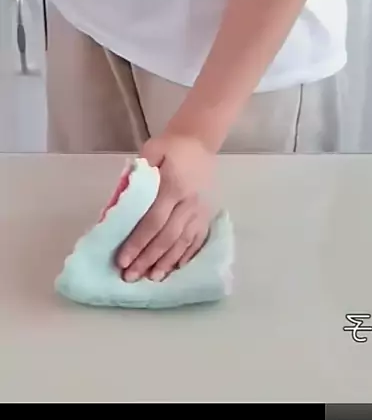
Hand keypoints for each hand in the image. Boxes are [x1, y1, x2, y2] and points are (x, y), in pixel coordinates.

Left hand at [116, 133, 214, 282]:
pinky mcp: (206, 214)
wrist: (200, 140)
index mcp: (173, 186)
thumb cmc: (170, 147)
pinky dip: (186, 256)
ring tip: (151, 279)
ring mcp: (199, 210)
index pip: (152, 220)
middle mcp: (188, 202)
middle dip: (148, 259)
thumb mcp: (150, 151)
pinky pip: (197, 239)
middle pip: (166, 236)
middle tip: (130, 276)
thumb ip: (134, 177)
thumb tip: (117, 208)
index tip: (122, 260)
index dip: (137, 243)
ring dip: (166, 262)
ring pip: (183, 242)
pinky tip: (175, 268)